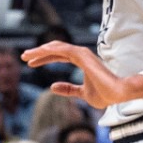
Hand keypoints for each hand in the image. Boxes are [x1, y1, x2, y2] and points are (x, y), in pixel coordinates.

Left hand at [21, 40, 142, 108]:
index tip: (31, 63)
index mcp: (81, 61)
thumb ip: (69, 89)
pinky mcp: (82, 55)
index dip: (44, 58)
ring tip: (26, 55)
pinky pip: (62, 49)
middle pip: (55, 49)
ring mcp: (82, 53)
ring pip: (56, 47)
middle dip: (38, 52)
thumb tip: (52, 87)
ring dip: (40, 50)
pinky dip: (49, 50)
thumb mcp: (82, 94)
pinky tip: (38, 54)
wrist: (118, 94)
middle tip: (24, 56)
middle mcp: (80, 54)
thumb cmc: (105, 94)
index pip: (59, 55)